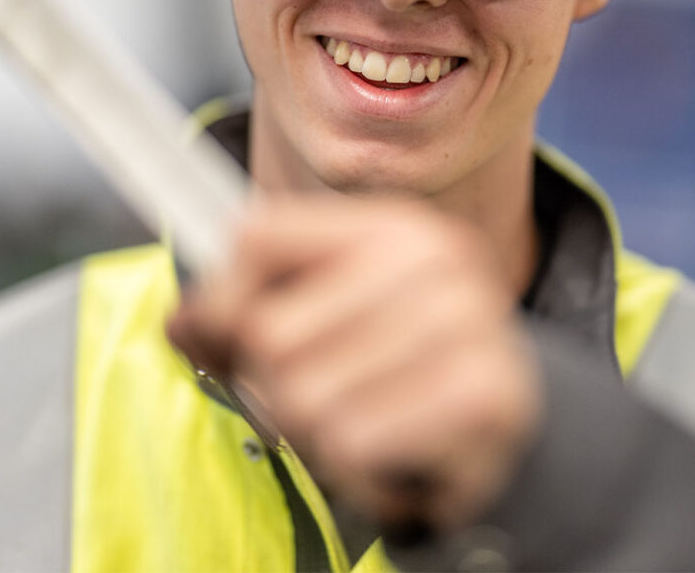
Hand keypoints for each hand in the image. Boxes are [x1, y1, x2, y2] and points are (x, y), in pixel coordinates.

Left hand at [166, 194, 541, 530]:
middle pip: (269, 332)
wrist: (515, 420)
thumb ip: (252, 311)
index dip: (223, 297)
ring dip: (318, 435)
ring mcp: (464, 319)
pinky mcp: (482, 391)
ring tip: (366, 423)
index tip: (233, 334)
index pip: (258, 235)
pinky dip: (356, 470)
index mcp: (389, 225)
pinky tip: (394, 453)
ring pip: (303, 398)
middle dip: (275, 387)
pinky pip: (353, 444)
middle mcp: (431, 258)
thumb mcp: (332, 317)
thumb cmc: (405, 366)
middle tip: (325, 398)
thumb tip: (180, 322)